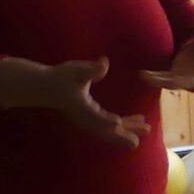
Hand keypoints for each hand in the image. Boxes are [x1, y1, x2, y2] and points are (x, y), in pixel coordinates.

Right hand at [15, 58, 148, 147]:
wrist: (47, 88)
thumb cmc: (61, 77)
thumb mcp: (75, 70)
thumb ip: (90, 69)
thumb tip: (104, 62)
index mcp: (80, 107)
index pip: (92, 115)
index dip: (104, 120)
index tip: (117, 123)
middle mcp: (85, 118)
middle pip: (106, 129)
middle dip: (125, 132)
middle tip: (145, 130)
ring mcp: (88, 121)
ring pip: (110, 130)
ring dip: (128, 130)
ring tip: (146, 127)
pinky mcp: (92, 120)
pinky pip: (110, 126)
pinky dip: (123, 126)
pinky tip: (136, 120)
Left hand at [143, 11, 193, 92]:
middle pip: (188, 79)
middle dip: (179, 79)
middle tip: (170, 82)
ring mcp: (181, 78)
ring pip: (171, 82)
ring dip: (160, 80)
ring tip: (146, 76)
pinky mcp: (171, 78)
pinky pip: (161, 80)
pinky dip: (153, 78)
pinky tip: (142, 73)